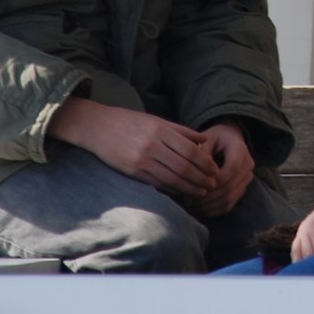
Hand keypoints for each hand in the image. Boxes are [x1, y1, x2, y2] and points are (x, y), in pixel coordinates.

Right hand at [47, 97, 219, 198]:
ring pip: (171, 178)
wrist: (98, 127)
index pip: (190, 150)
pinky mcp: (133, 171)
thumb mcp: (156, 120)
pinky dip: (172, 189)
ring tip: (201, 192)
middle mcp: (153, 145)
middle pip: (183, 166)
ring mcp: (142, 160)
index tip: (215, 170)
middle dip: (201, 178)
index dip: (205, 163)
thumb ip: (181, 131)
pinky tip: (181, 193)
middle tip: (213, 185)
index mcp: (161, 130)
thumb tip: (204, 140)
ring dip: (189, 187)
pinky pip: (157, 183)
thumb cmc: (130, 122)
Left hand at [186, 121, 254, 216]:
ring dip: (209, 205)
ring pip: (230, 198)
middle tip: (188, 201)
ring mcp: (247, 178)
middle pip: (230, 186)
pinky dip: (214, 210)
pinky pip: (230, 204)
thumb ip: (202, 152)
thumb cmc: (214, 138)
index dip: (215, 180)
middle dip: (208, 196)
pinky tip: (200, 209)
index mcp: (240, 149)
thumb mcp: (207, 138)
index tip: (196, 186)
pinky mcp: (242, 188)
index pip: (232, 168)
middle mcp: (248, 164)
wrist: (229, 139)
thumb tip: (196, 171)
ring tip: (191, 206)